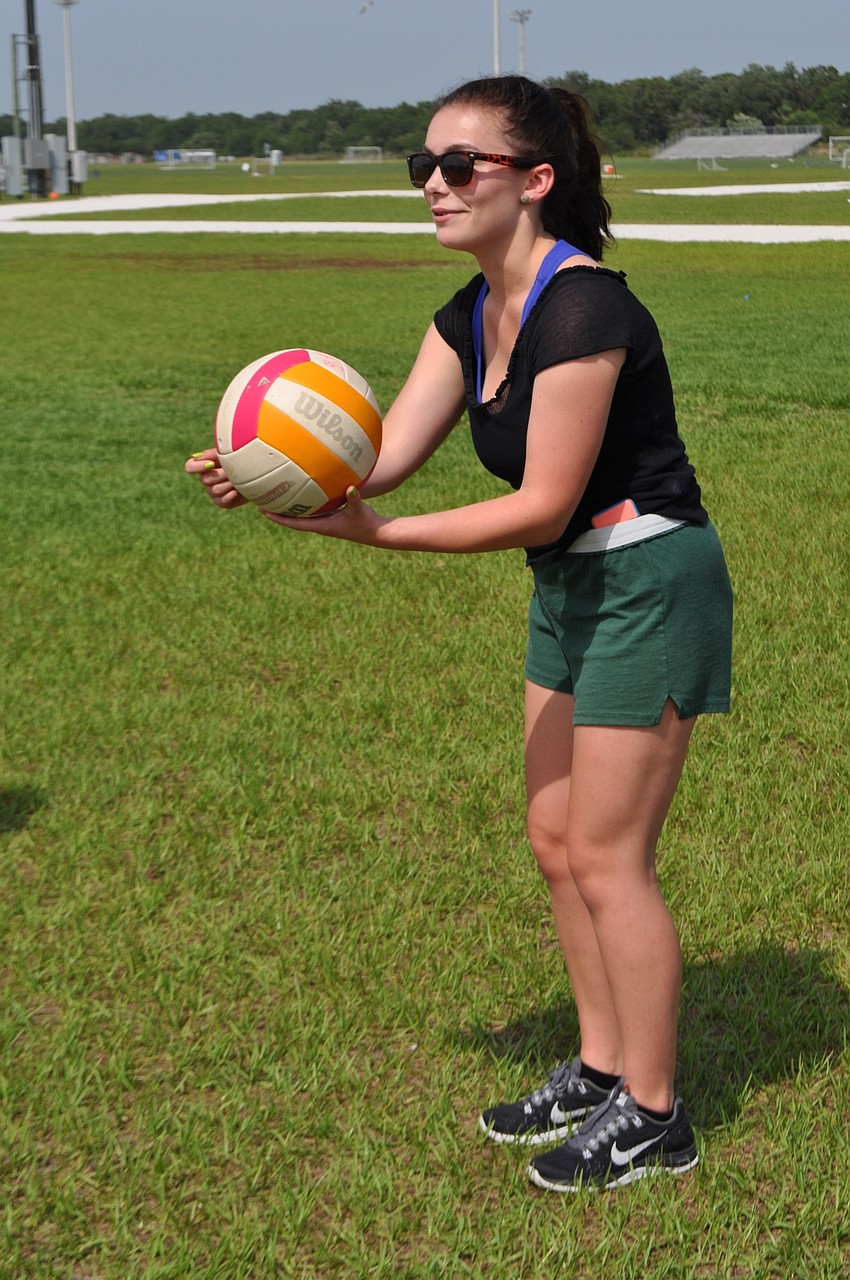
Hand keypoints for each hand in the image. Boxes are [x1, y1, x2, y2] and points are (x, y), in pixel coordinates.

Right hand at [184, 449, 247, 508]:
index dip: (196, 467)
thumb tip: (199, 456)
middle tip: (233, 471)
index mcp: (204, 466)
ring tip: (238, 480)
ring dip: (229, 484)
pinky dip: (230, 496)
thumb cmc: (242, 462)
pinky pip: (221, 501)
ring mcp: (213, 492)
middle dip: (222, 475)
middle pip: (205, 479)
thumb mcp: (229, 454)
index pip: (190, 466)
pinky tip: (237, 491)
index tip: (211, 464)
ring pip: (215, 490)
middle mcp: (206, 479)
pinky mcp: (221, 502)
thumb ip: (213, 454)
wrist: (257, 475)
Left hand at [262, 486, 383, 544]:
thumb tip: (351, 487)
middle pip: (293, 520)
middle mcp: (320, 525)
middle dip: (277, 512)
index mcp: (322, 526)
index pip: (295, 523)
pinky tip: (300, 494)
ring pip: (301, 516)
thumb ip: (354, 499)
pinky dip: (303, 504)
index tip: (263, 512)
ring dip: (288, 509)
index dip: (279, 518)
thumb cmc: (367, 522)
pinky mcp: (331, 518)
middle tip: (260, 502)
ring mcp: (325, 522)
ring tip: (275, 498)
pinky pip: (312, 511)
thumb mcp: (359, 510)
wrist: (375, 532)